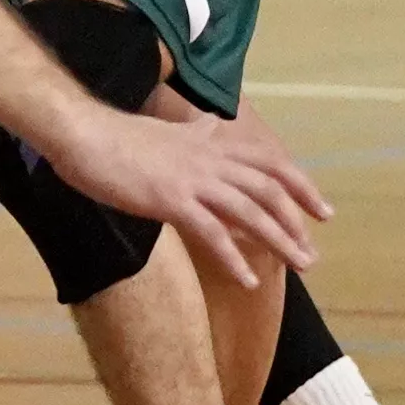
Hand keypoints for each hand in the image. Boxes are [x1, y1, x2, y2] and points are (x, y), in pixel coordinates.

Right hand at [46, 96, 328, 292]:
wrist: (84, 134)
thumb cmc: (117, 137)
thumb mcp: (166, 131)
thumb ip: (194, 132)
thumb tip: (211, 124)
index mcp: (209, 143)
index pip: (268, 162)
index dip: (299, 185)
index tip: (320, 209)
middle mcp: (209, 160)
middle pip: (268, 189)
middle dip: (297, 222)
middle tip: (312, 252)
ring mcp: (192, 180)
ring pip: (250, 212)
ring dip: (279, 241)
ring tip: (299, 267)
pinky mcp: (171, 200)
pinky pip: (212, 233)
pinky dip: (234, 258)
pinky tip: (249, 280)